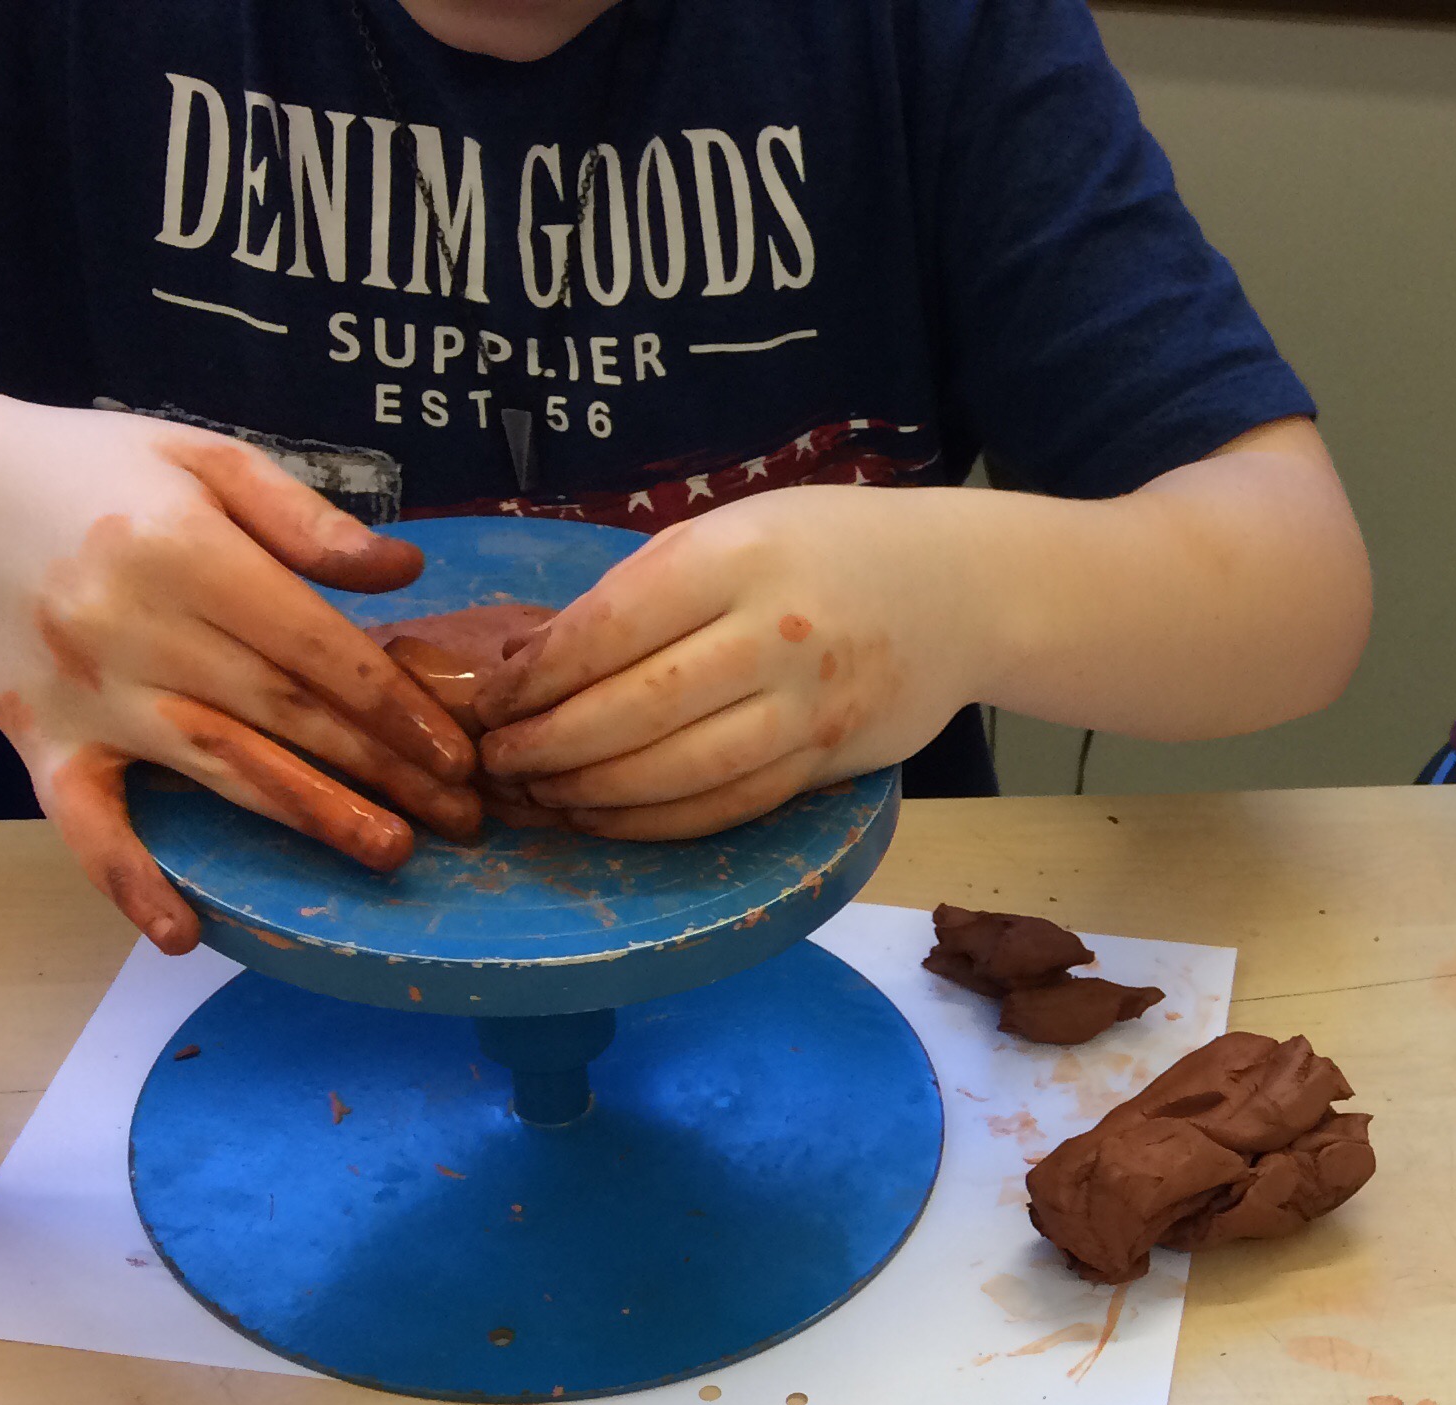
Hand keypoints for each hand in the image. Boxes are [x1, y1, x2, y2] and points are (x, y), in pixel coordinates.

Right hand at [0, 389, 480, 950]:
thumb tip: (405, 571)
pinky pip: (83, 823)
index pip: (315, 647)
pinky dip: (128, 881)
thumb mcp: (199, 457)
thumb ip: (304, 517)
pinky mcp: (37, 739)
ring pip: (217, 768)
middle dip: (383, 770)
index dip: (396, 705)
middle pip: (284, 714)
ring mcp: (86, 694)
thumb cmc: (88, 468)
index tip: (458, 751)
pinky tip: (184, 932)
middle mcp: (134, 628)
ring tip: (390, 855)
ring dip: (310, 818)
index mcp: (182, 550)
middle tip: (463, 817)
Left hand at [473, 486, 973, 840]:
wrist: (962, 591)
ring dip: (597, 794)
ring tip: (544, 796)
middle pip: (638, 709)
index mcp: (736, 558)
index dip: (538, 678)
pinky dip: (662, 822)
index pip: (611, 629)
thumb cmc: (828, 549)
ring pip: (682, 770)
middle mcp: (775, 633)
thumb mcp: (735, 530)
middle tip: (499, 761)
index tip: (493, 700)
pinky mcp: (831, 757)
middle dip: (552, 745)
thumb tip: (540, 661)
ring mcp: (809, 704)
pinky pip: (732, 803)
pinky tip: (613, 819)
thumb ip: (648, 588)